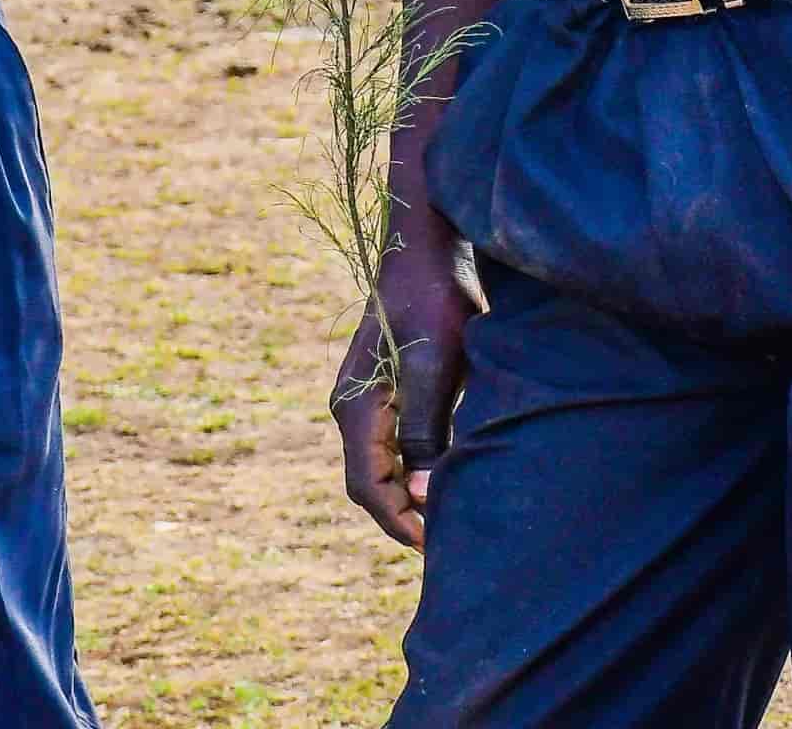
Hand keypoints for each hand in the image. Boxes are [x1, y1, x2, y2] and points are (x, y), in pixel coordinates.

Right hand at [336, 221, 477, 549]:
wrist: (426, 246)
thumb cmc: (434, 302)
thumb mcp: (435, 368)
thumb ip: (425, 431)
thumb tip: (418, 493)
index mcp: (356, 407)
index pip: (368, 486)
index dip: (398, 522)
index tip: (432, 544)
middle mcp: (349, 406)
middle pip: (368, 482)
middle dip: (400, 516)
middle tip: (442, 541)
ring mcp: (361, 397)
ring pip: (376, 466)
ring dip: (403, 496)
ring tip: (441, 518)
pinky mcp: (380, 386)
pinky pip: (386, 443)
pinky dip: (406, 470)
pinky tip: (437, 475)